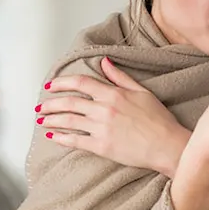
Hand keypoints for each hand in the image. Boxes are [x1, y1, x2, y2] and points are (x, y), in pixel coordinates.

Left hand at [38, 57, 190, 177]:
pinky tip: (52, 136)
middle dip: (51, 104)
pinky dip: (61, 138)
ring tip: (41, 121)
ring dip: (52, 120)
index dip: (62, 83)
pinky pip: (75, 140)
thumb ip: (120, 77)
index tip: (51, 85)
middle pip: (70, 102)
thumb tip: (104, 62)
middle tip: (40, 107)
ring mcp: (101, 128)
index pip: (81, 83)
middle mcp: (104, 109)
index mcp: (113, 94)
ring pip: (68, 121)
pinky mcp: (102, 147)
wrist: (167, 145)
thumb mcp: (142, 92)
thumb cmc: (158, 119)